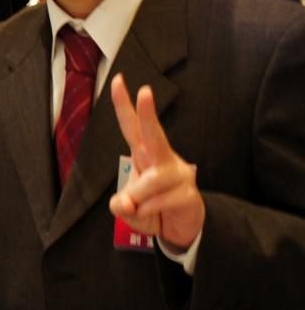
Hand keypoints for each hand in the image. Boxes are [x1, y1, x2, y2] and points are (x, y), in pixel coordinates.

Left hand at [108, 74, 204, 250]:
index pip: (132, 126)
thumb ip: (121, 205)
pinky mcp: (190, 193)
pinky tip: (158, 215)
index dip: (124, 105)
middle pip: (154, 134)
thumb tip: (125, 203)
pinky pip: (162, 202)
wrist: (181, 229)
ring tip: (141, 208)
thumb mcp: (128, 209)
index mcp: (144, 154)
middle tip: (145, 91)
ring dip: (139, 199)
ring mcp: (179, 174)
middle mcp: (163, 158)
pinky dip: (150, 212)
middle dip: (148, 113)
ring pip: (152, 181)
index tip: (118, 80)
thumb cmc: (152, 209)